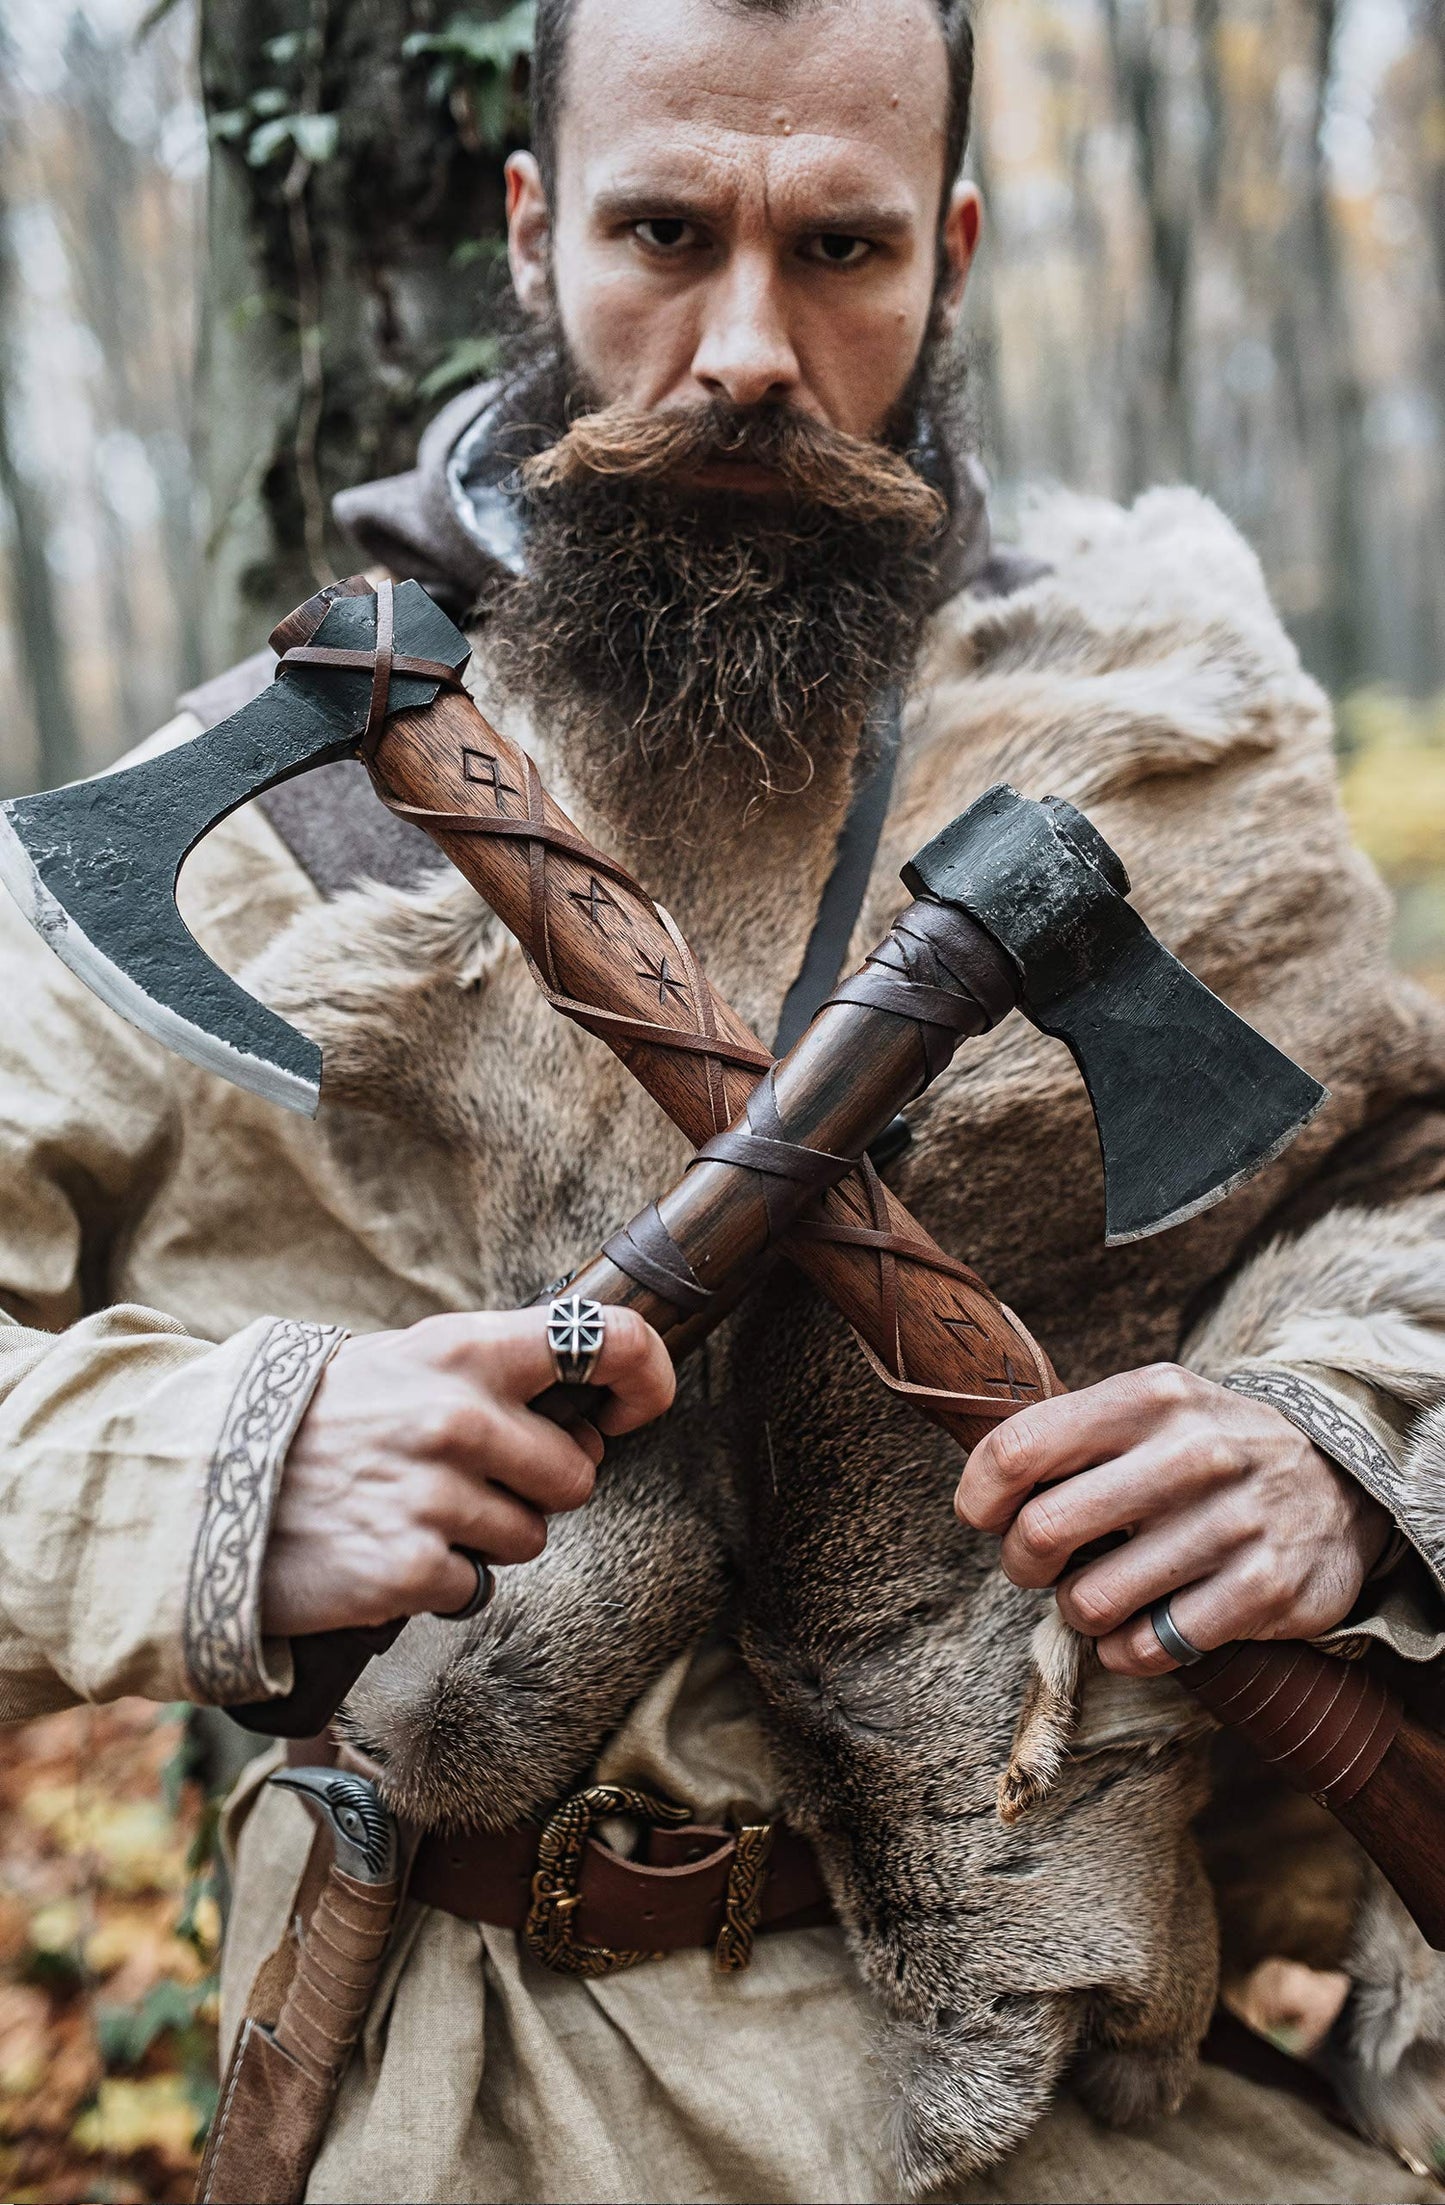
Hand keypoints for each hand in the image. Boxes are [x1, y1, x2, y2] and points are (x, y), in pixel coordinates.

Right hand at [262, 1306, 673, 1636]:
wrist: (201, 1485)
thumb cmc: (316, 1421)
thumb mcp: (402, 1361)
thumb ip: (490, 1374)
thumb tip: (583, 1409)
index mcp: (465, 1351)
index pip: (604, 1338)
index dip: (645, 1375)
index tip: (637, 1405)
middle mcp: (461, 1417)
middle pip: (576, 1472)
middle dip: (536, 1486)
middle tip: (469, 1479)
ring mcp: (437, 1496)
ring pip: (530, 1536)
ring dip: (485, 1538)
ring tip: (412, 1511)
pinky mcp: (412, 1568)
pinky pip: (475, 1586)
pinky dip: (439, 1581)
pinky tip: (385, 1550)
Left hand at [955, 1365, 1389, 1676]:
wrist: (1340, 1481)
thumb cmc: (1205, 1449)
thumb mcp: (1149, 1408)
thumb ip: (1068, 1434)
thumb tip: (981, 1492)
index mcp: (1150, 1397)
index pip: (1018, 1449)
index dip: (979, 1496)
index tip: (984, 1516)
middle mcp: (1193, 1454)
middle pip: (1042, 1530)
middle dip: (1021, 1563)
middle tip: (1038, 1566)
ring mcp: (1233, 1524)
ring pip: (1089, 1602)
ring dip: (1079, 1611)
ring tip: (1101, 1594)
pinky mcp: (1265, 1590)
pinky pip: (1148, 1647)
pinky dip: (1127, 1650)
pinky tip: (1142, 1627)